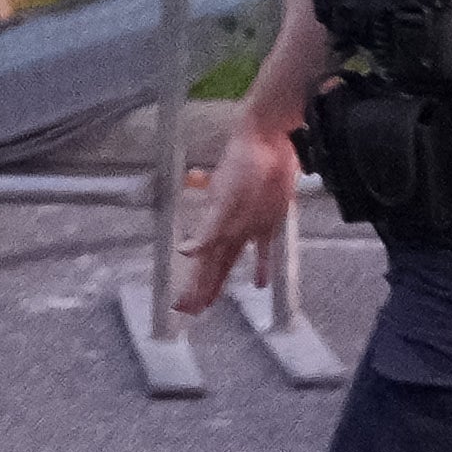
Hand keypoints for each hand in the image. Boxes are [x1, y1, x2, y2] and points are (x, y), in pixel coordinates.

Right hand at [172, 123, 300, 318]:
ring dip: (222, 280)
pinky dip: (261, 265)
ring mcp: (248, 226)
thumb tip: (185, 252)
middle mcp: (228, 230)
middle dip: (202, 289)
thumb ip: (208, 228)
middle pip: (213, 266)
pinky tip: (258, 282)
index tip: (183, 307)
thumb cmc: (243, 165)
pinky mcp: (268, 219)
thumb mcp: (225, 199)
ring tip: (213, 302)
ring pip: (231, 261)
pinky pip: (263, 249)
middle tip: (191, 311)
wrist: (269, 140)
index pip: (202, 265)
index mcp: (215, 227)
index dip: (193, 286)